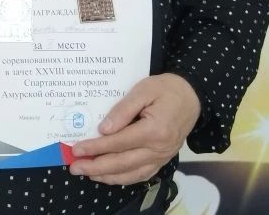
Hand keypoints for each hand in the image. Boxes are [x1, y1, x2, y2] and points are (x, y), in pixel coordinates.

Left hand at [68, 73, 200, 185]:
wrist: (192, 96)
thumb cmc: (166, 89)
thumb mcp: (143, 90)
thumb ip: (123, 110)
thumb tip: (103, 130)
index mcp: (154, 130)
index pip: (118, 143)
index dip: (95, 148)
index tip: (77, 150)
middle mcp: (159, 149)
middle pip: (122, 163)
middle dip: (96, 167)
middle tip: (75, 167)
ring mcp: (162, 157)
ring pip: (131, 173)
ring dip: (107, 176)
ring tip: (88, 174)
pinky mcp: (163, 160)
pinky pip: (142, 175)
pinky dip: (124, 178)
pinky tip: (110, 176)